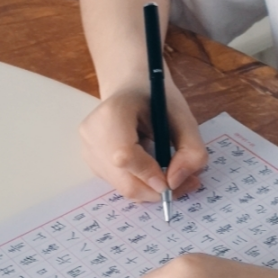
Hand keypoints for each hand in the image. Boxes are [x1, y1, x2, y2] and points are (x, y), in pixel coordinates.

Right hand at [79, 74, 207, 200]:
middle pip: (122, 179)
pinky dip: (140, 184)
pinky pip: (118, 184)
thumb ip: (190, 149)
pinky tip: (152, 168)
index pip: (125, 155)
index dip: (149, 174)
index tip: (174, 181)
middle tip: (186, 185)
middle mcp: (93, 134)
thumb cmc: (156, 98)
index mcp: (113, 113)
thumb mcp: (183, 116)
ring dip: (150, 189)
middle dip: (156, 190)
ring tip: (173, 174)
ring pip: (122, 187)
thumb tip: (175, 183)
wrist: (129, 87)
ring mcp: (88, 149)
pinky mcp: (91, 162)